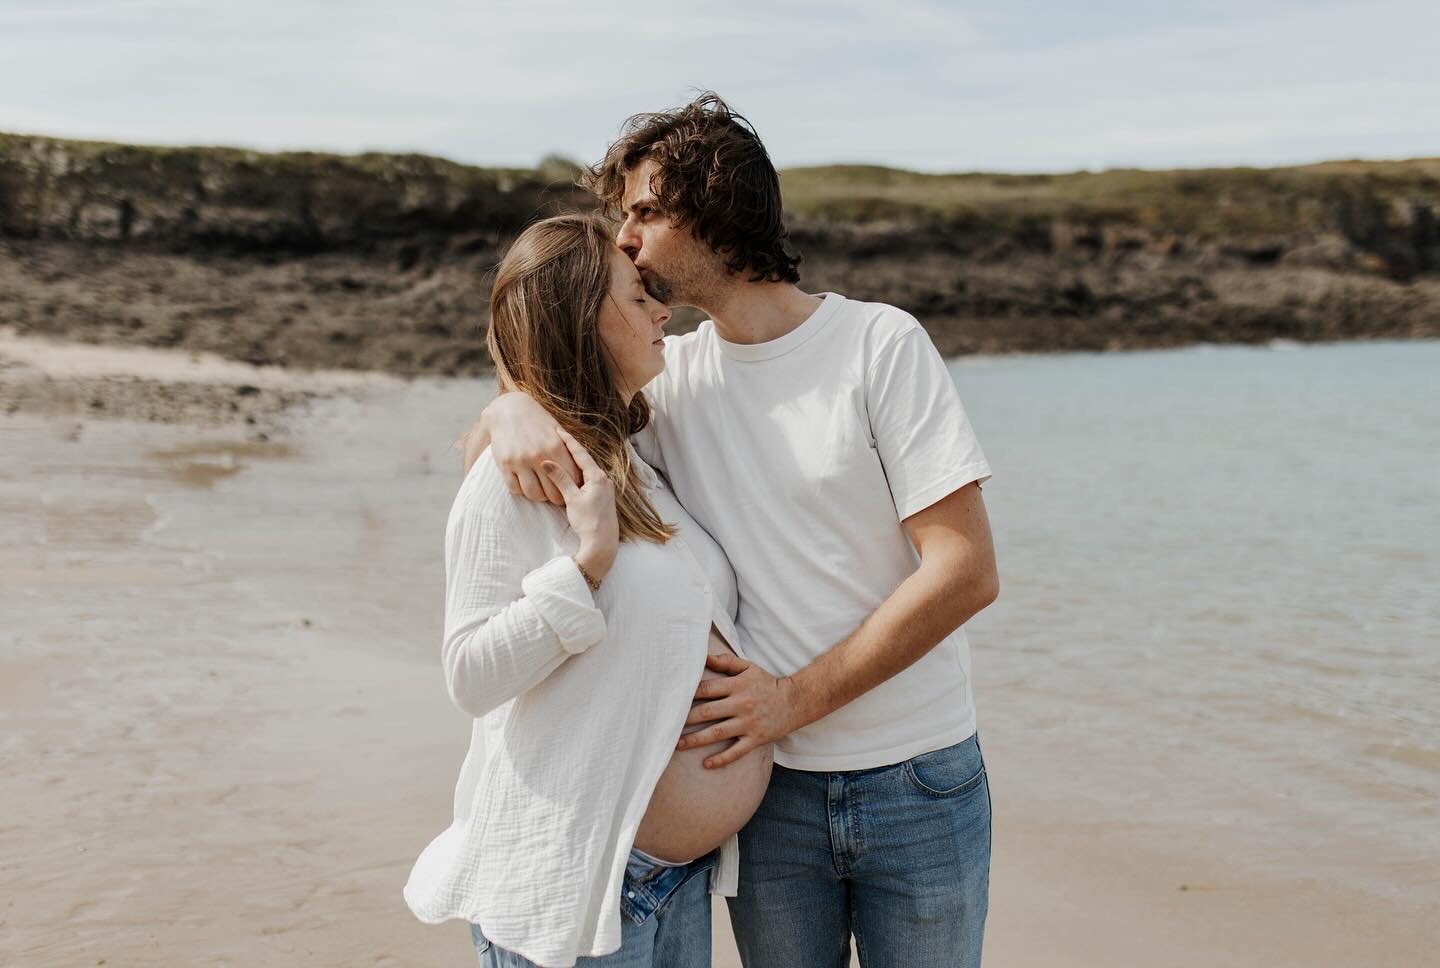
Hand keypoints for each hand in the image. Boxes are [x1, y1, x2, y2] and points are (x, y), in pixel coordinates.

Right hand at [483, 393, 578, 505]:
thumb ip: (568, 451)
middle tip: (556, 495)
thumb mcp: (556, 431)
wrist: (508, 410)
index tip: (572, 490)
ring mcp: (520, 461)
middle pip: (553, 492)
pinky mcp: (505, 465)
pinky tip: (525, 484)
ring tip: (540, 490)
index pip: (571, 479)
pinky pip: (515, 489)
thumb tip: (581, 472)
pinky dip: (521, 490)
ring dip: (538, 496)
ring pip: (533, 494)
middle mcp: (539, 456)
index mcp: (556, 448)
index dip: (573, 488)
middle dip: (556, 497)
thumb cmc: (537, 421)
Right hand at [541, 428, 617, 580]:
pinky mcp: (601, 496)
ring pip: (586, 468)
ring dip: (574, 459)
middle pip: (584, 458)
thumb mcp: (572, 499)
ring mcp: (604, 487)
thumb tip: (546, 462)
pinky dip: (577, 471)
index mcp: (597, 476)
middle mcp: (603, 479)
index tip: (558, 429)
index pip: (580, 453)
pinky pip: (588, 477)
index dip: (568, 441)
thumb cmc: (588, 522)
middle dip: (571, 447)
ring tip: (562, 450)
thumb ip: (560, 479)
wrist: (602, 543)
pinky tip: (571, 472)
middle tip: (558, 435)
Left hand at [679, 654, 797, 768]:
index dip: (687, 695)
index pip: (706, 689)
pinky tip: (706, 764)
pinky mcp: (756, 739)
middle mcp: (740, 704)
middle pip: (707, 712)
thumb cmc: (766, 683)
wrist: (795, 701)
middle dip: (685, 720)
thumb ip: (726, 662)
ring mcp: (748, 723)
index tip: (671, 701)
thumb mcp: (748, 667)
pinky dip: (721, 759)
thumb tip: (703, 657)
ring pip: (717, 733)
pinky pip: (736, 751)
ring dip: (696, 740)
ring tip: (677, 745)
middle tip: (666, 726)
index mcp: (736, 686)